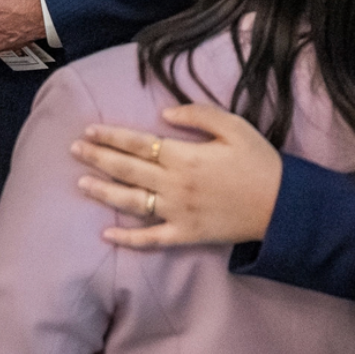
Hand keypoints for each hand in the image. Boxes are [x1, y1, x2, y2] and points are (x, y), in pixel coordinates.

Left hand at [70, 103, 282, 248]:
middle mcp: (174, 184)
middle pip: (128, 169)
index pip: (138, 143)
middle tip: (74, 149)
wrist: (281, 204)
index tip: (90, 129)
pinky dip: (127, 238)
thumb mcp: (233, 126)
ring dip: (104, 191)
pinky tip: (107, 233)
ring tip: (81, 182)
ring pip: (132, 201)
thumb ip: (197, 115)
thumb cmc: (258, 160)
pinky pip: (150, 239)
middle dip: (98, 158)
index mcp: (184, 156)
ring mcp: (177, 212)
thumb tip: (163, 114)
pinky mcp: (185, 235)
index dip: (111, 136)